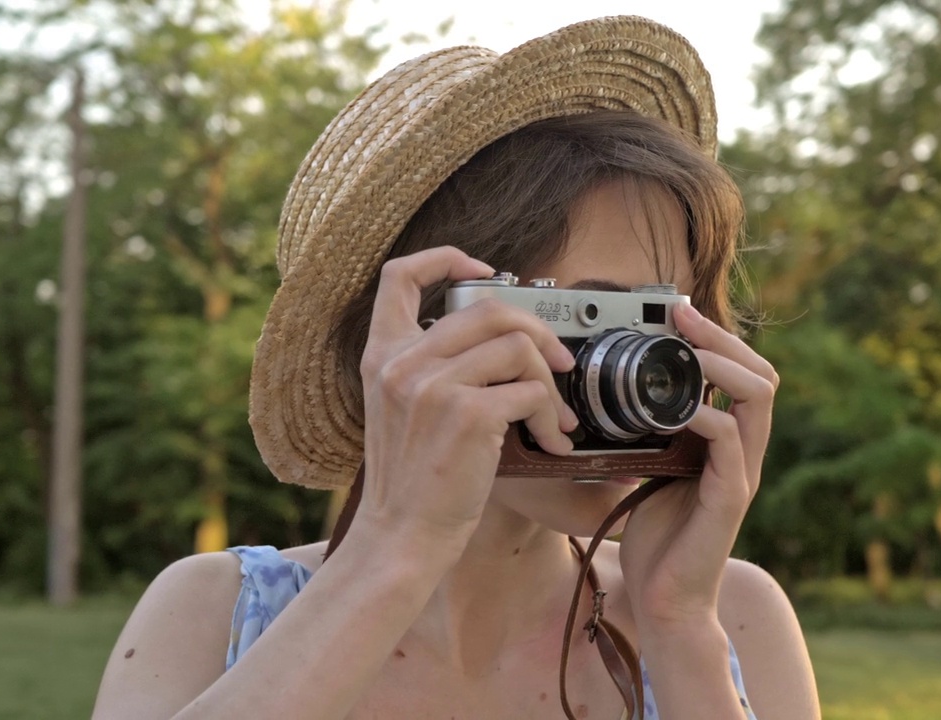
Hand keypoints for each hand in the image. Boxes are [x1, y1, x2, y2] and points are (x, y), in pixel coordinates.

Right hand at [354, 246, 578, 550]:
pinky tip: (550, 444)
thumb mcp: (400, 410)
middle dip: (537, 330)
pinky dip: (551, 417)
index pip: (399, 274)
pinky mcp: (466, 413)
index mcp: (382, 354)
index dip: (445, 258)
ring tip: (555, 417)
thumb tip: (498, 341)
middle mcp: (402, 361)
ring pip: (518, 345)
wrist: (401, 537)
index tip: (484, 270)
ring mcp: (432, 385)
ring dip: (550, 382)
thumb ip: (429, 368)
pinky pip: (531, 391)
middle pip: (487, 306)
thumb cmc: (412, 482)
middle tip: (558, 362)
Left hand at [619, 302, 777, 630]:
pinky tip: (677, 409)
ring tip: (684, 352)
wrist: (663, 598)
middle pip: (761, 374)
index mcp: (727, 442)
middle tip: (683, 319)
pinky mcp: (730, 497)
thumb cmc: (656, 536)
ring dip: (719, 366)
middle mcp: (743, 452)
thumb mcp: (651, 470)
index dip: (717, 339)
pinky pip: (731, 441)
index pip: (744, 373)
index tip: (678, 314)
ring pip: (756, 398)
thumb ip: (652, 435)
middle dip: (722, 338)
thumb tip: (620, 395)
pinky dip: (705, 416)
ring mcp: (741, 473)